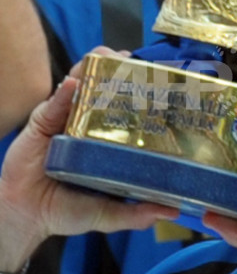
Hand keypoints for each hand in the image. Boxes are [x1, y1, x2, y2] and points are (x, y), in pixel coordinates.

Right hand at [0, 78, 177, 271]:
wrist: (28, 215)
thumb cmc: (67, 210)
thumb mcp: (108, 214)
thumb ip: (136, 214)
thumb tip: (171, 212)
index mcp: (106, 139)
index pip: (126, 108)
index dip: (140, 90)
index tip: (158, 77)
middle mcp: (88, 124)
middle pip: (104, 88)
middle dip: (118, 69)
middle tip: (132, 60)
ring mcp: (64, 120)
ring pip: (79, 86)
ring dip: (93, 68)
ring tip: (107, 58)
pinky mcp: (42, 123)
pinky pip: (53, 103)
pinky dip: (64, 92)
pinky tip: (74, 84)